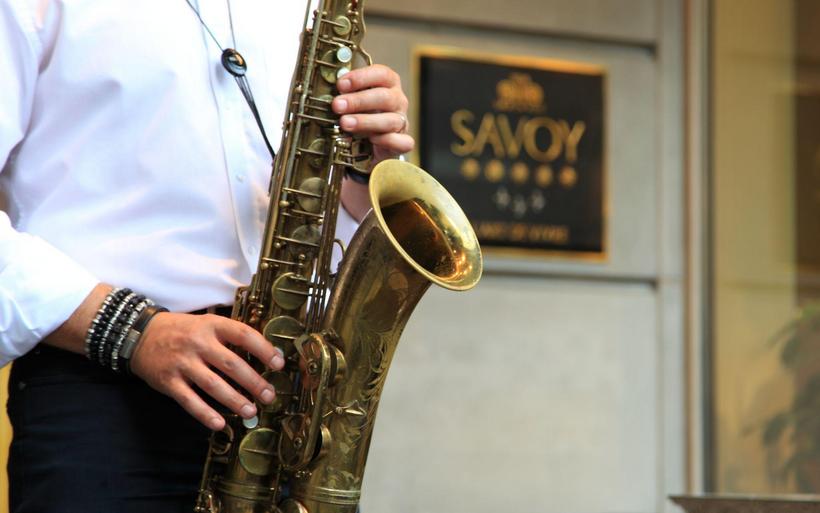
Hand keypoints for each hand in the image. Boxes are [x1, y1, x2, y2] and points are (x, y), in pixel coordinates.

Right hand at [129, 313, 284, 430]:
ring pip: (213, 385)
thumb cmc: (183, 331)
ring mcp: (182, 362)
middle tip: (269, 395)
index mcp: (212, 325)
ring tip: (251, 412)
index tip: (279, 363)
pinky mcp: (168, 381)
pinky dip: (205, 414)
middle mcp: (198, 343)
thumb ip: (231, 337)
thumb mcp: (207, 324)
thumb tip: (266, 354)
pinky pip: (189, 400)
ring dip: (234, 400)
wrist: (140, 334)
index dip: (263, 349)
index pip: (243, 335)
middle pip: (232, 364)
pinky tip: (220, 424)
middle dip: (254, 382)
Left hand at [332, 64, 414, 167]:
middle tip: (337, 106)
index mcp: (388, 84)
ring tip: (345, 123)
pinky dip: (387, 140)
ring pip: (390, 120)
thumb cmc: (362, 115)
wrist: (371, 145)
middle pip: (384, 97)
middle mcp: (398, 101)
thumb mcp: (353, 100)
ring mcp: (402, 122)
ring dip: (365, 121)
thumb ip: (345, 93)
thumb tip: (324, 88)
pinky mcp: (403, 142)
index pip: (381, 74)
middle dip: (358, 101)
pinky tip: (372, 140)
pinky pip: (401, 142)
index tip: (341, 84)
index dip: (361, 77)